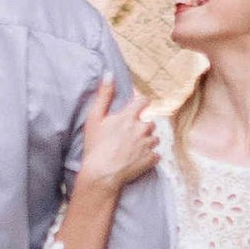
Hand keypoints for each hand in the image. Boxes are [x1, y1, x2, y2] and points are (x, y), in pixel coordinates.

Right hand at [73, 76, 162, 193]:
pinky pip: (155, 154)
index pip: (144, 101)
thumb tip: (109, 74)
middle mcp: (142, 128)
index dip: (142, 103)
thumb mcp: (94, 118)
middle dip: (142, 127)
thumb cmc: (95, 146)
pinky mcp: (151, 160)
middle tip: (128, 136)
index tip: (139, 107)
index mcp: (129, 117)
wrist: (101, 174)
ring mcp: (148, 145)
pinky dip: (149, 156)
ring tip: (132, 149)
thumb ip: (104, 95)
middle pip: (150, 122)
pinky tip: (136, 160)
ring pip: (154, 138)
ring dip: (147, 141)